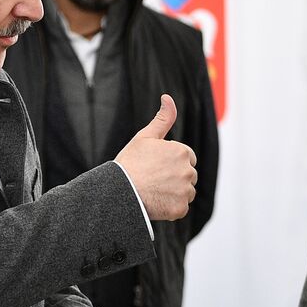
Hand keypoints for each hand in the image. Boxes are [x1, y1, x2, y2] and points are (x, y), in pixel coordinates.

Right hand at [115, 94, 197, 220]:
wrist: (118, 191)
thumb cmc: (129, 163)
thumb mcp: (144, 137)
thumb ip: (162, 118)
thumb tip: (167, 97)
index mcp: (181, 152)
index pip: (187, 157)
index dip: (171, 161)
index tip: (155, 166)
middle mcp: (188, 171)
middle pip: (188, 176)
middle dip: (175, 177)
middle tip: (152, 180)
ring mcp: (185, 191)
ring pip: (186, 192)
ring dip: (174, 193)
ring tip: (153, 191)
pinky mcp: (180, 209)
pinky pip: (180, 208)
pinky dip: (170, 208)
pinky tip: (155, 203)